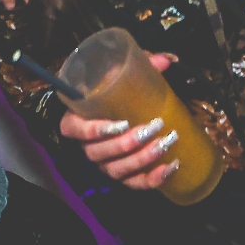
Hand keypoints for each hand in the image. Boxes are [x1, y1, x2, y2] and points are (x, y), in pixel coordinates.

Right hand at [57, 53, 185, 190]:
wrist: (128, 110)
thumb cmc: (118, 90)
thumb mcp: (123, 73)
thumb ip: (141, 63)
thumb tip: (164, 61)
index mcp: (78, 119)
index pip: (73, 130)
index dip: (93, 131)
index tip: (120, 123)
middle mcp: (89, 145)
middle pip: (99, 153)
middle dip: (127, 144)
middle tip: (153, 127)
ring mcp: (105, 163)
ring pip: (117, 170)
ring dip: (142, 159)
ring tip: (165, 143)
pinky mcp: (123, 175)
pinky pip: (134, 183)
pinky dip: (152, 179)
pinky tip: (170, 166)